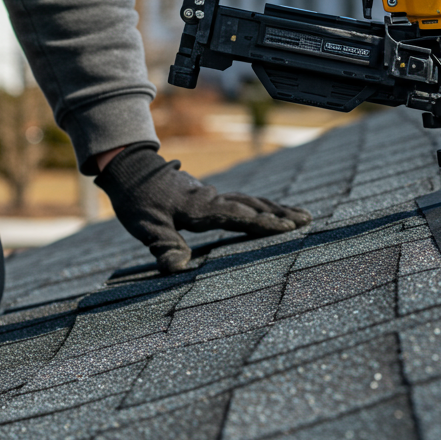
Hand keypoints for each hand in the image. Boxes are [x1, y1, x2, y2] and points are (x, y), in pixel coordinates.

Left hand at [95, 143, 310, 272]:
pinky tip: (273, 211)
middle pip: (253, 205)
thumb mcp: (145, 226)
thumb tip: (176, 269)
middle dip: (280, 214)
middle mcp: (213, 199)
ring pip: (253, 201)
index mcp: (201, 208)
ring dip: (277, 209)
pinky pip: (245, 201)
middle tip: (307, 221)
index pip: (238, 216)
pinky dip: (263, 206)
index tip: (288, 227)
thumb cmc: (138, 200)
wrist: (133, 170)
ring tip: (302, 216)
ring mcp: (215, 196)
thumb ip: (164, 246)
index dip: (263, 222)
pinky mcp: (213, 196)